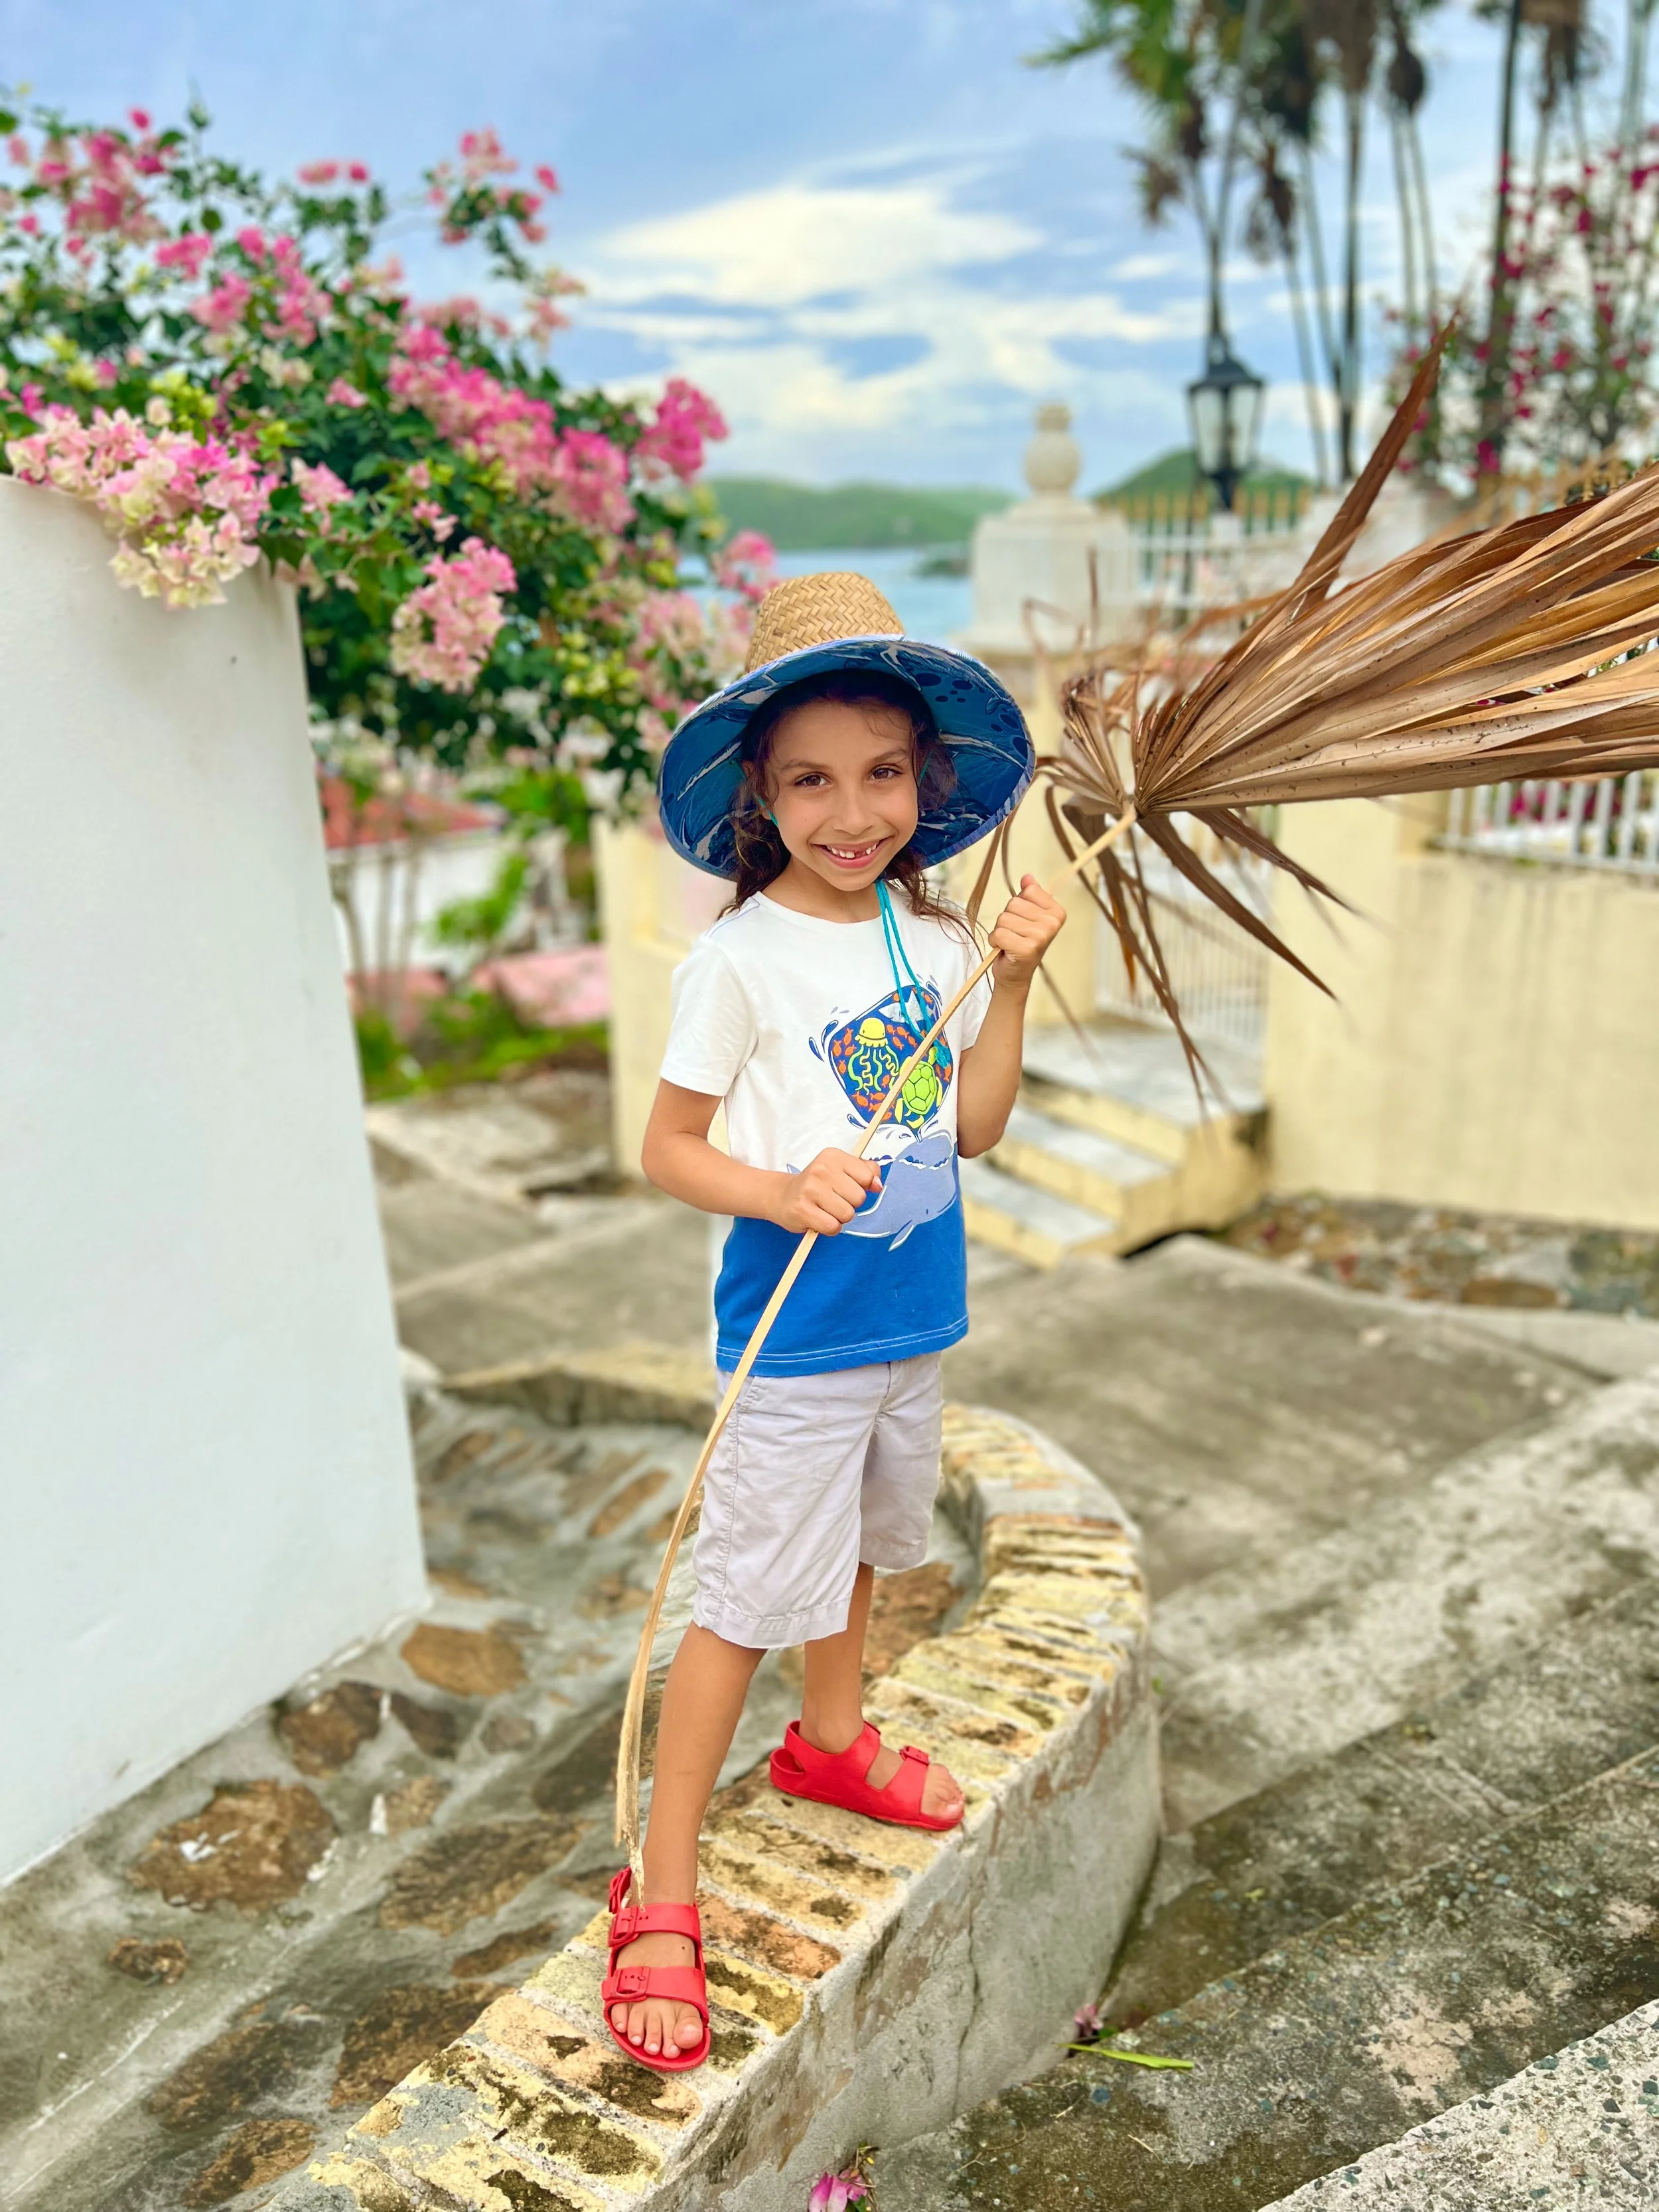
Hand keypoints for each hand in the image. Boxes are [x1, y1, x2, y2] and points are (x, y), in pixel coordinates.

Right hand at [773, 1147, 880, 1234]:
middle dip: (850, 1204)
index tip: (847, 1187)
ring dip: (839, 1218)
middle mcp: (821, 1170)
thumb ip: (865, 1172)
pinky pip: (833, 1227)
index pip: (867, 1176)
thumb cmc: (817, 1185)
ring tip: (825, 1210)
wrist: (782, 1195)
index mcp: (833, 1156)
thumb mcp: (841, 1170)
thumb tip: (878, 1185)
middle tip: (833, 1200)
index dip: (862, 1187)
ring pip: (847, 1214)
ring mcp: (810, 1190)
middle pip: (859, 1198)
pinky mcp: (803, 1210)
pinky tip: (819, 1219)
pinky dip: (829, 1228)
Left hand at [989, 875, 1065, 990]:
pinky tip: (1005, 949)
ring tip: (1010, 941)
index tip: (1024, 920)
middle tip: (1015, 933)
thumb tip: (1027, 877)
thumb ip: (1030, 895)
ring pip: (1004, 918)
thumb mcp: (1027, 916)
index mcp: (1056, 913)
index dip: (1019, 904)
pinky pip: (999, 933)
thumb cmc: (1021, 943)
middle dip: (1008, 918)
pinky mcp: (1026, 949)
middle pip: (1014, 903)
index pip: (1029, 891)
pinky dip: (996, 941)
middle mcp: (1052, 924)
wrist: (1016, 973)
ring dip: (1000, 930)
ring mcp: (1040, 937)